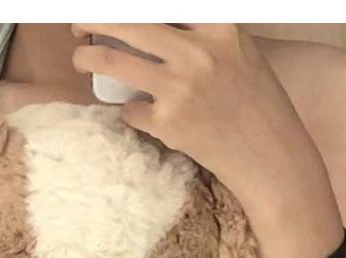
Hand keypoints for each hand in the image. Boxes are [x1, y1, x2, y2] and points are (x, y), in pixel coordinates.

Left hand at [71, 24, 332, 226]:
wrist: (267, 154)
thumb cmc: (254, 103)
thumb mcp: (237, 53)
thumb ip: (202, 35)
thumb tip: (152, 28)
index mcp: (219, 28)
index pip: (164, 4)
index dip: (125, 6)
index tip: (107, 7)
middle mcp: (198, 53)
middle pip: (128, 22)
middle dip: (93, 19)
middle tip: (79, 24)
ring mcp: (180, 88)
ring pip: (113, 62)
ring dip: (88, 58)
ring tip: (81, 59)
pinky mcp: (167, 123)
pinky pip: (130, 110)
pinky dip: (129, 111)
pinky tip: (141, 114)